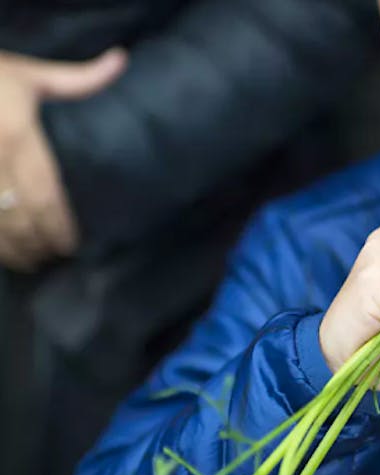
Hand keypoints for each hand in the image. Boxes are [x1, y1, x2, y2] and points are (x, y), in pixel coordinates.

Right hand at [0, 48, 126, 271]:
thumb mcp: (29, 73)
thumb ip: (78, 77)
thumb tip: (121, 60)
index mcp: (18, 139)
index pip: (46, 195)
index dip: (59, 226)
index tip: (72, 244)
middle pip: (20, 218)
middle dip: (40, 244)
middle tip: (57, 258)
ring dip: (14, 250)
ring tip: (33, 261)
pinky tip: (3, 254)